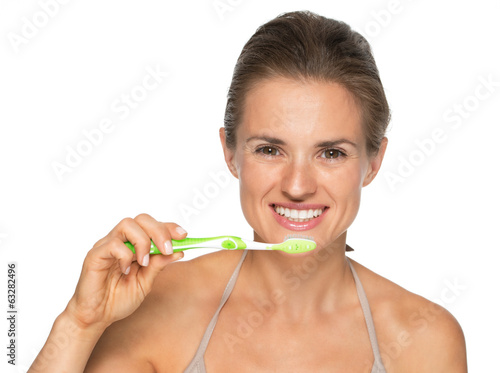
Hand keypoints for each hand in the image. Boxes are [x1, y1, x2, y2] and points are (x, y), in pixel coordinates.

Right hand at [64, 213, 186, 330]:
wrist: (96, 317)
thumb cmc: (118, 298)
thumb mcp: (146, 282)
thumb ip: (159, 265)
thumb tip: (179, 251)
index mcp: (134, 245)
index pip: (153, 225)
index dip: (169, 227)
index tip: (184, 235)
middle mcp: (121, 240)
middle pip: (142, 219)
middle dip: (160, 231)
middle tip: (168, 249)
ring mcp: (107, 245)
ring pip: (128, 224)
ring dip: (143, 241)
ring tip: (145, 262)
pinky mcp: (95, 255)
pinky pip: (113, 244)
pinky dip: (125, 255)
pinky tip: (126, 270)